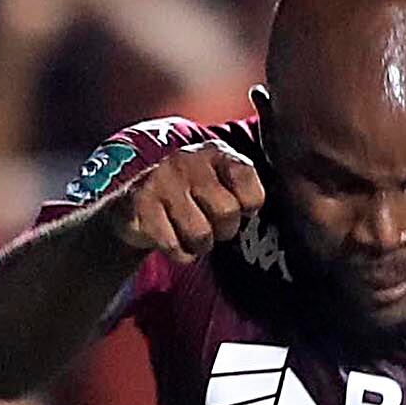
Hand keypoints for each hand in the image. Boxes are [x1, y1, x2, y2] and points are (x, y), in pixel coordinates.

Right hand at [107, 138, 262, 258]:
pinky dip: (177, 252)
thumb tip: (275, 213)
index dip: (248, 206)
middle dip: (222, 230)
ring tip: (187, 231)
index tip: (236, 207)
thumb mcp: (218, 180)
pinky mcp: (140, 205)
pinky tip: (169, 236)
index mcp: (215, 152)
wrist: (130, 201)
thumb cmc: (187, 196)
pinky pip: (174, 247)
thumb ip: (245, 188)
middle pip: (228, 214)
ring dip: (198, 245)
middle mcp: (187, 160)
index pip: (251, 187)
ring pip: (201, 235)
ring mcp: (161, 181)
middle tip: (207, 223)